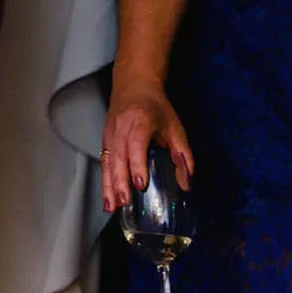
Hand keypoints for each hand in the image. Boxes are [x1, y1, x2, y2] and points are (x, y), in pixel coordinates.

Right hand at [101, 82, 192, 212]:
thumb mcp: (175, 127)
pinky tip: (108, 199)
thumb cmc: (155, 107)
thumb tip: (187, 181)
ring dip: (109, 186)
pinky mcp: (105, 140)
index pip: (136, 143)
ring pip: (107, 161)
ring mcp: (110, 133)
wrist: (134, 85)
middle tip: (124, 202)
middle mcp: (121, 126)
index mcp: (140, 119)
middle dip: (120, 181)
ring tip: (112, 207)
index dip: (137, 164)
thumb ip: (182, 154)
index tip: (141, 183)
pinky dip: (105, 182)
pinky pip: (103, 163)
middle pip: (118, 156)